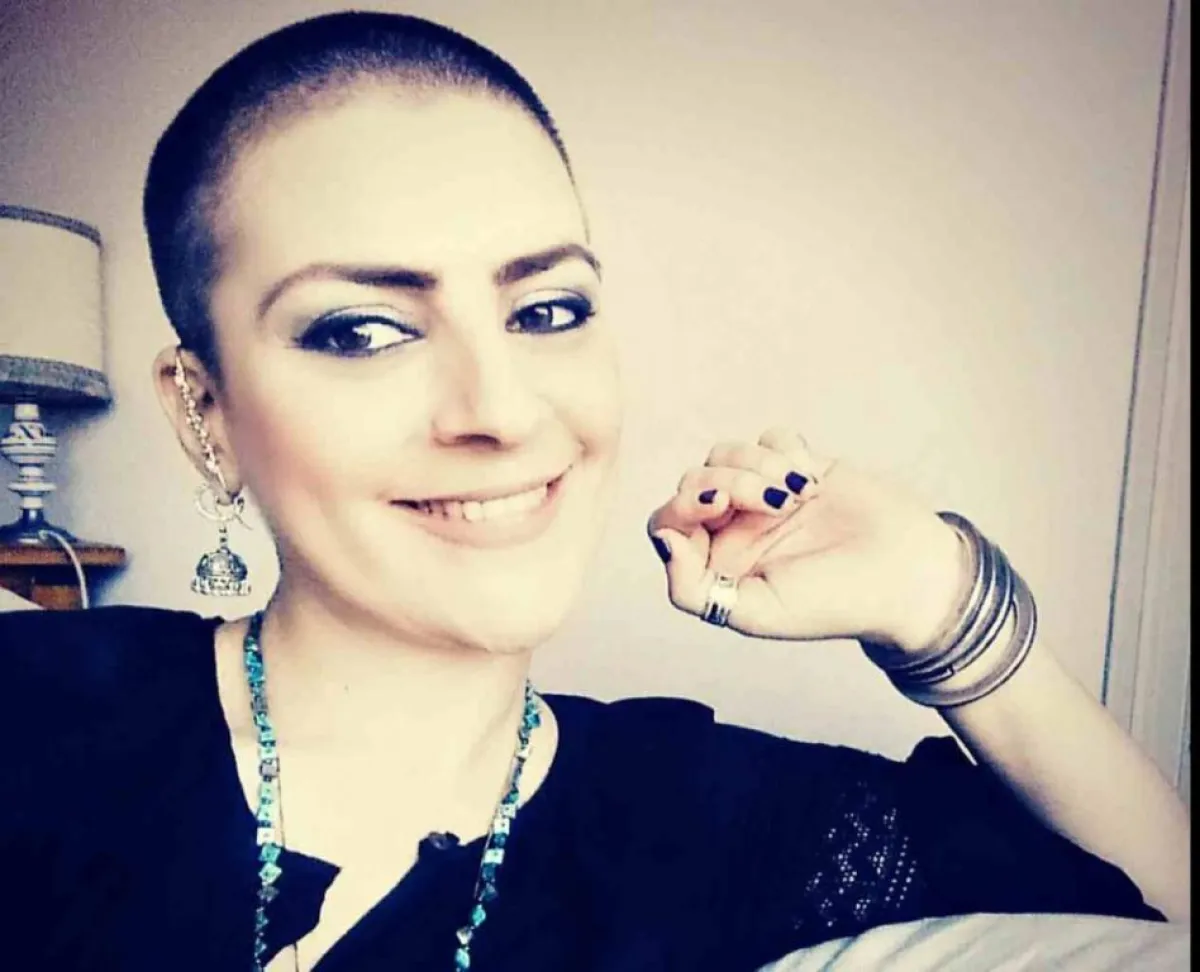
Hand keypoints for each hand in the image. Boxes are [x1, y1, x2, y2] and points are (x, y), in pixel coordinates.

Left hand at [646, 428, 966, 655]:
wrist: (907, 575)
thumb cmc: (833, 603)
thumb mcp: (754, 613)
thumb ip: (691, 589)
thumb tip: (663, 540)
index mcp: (717, 564)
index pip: (668, 521)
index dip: (683, 505)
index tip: (719, 505)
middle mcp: (735, 527)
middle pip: (695, 480)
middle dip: (731, 482)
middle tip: (777, 504)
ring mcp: (766, 494)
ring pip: (727, 453)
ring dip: (760, 466)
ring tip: (800, 496)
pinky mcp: (801, 467)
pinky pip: (771, 437)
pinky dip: (786, 451)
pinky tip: (813, 482)